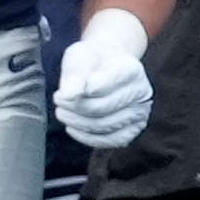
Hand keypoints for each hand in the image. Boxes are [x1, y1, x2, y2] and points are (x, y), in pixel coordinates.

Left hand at [51, 5, 159, 148]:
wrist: (105, 65)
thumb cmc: (91, 61)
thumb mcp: (79, 59)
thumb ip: (74, 75)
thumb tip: (68, 95)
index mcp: (131, 69)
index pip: (103, 86)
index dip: (81, 92)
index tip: (61, 92)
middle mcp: (141, 91)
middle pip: (101, 108)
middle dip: (73, 107)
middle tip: (58, 100)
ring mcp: (139, 112)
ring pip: (103, 126)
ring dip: (76, 122)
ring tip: (62, 112)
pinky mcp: (132, 129)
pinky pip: (110, 140)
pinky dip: (87, 137)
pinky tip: (73, 127)